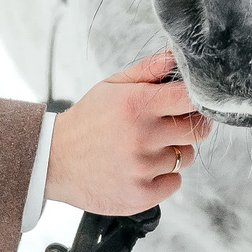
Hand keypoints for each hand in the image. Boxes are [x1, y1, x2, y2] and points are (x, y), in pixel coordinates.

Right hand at [46, 49, 212, 215]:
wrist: (53, 161)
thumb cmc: (88, 121)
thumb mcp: (112, 87)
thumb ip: (149, 70)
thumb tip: (178, 55)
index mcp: (136, 104)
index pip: (191, 98)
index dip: (196, 100)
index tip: (186, 104)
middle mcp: (141, 136)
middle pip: (198, 131)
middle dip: (190, 127)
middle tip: (168, 127)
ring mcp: (141, 169)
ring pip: (185, 158)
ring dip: (172, 153)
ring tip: (145, 149)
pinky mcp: (140, 196)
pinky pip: (175, 183)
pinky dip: (163, 178)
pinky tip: (140, 169)